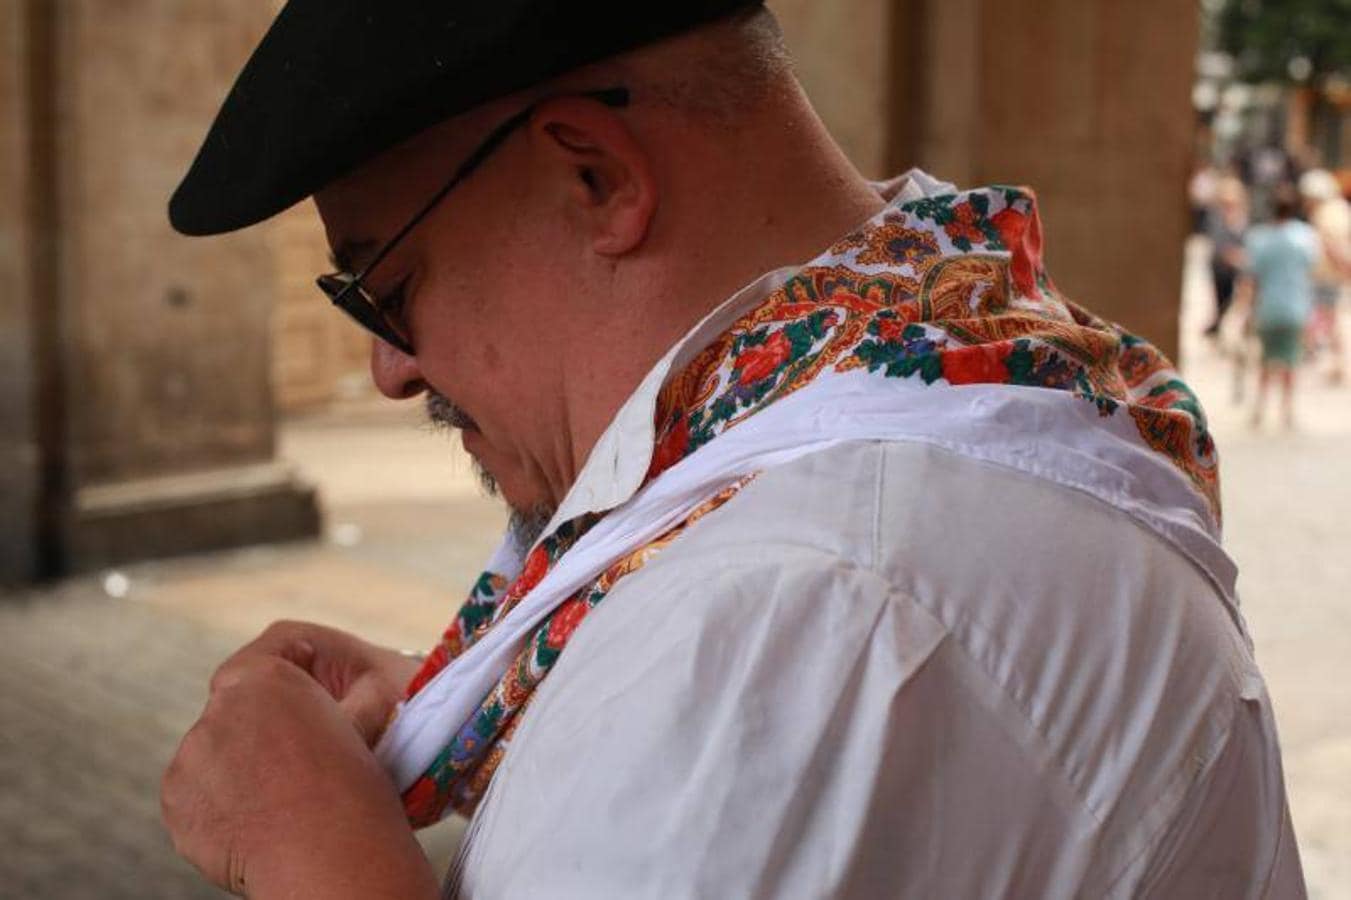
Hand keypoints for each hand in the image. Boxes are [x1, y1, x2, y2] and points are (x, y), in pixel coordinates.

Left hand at [161, 625, 436, 897]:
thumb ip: (347, 693)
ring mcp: (191, 756)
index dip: (294, 667)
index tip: (310, 691)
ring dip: (241, 767)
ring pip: (218, 752)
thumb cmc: (352, 784)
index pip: (271, 653)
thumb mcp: (367, 716)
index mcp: (262, 676)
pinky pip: (199, 792)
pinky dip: (222, 803)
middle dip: (265, 727)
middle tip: (301, 758)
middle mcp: (217, 709)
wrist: (324, 854)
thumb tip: (358, 692)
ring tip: (283, 797)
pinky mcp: (177, 800)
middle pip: (241, 707)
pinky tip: (258, 818)